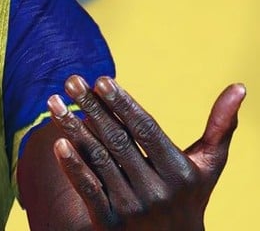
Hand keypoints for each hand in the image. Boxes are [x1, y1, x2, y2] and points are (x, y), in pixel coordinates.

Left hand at [47, 75, 245, 229]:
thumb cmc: (190, 195)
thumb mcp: (210, 165)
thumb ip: (221, 126)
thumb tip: (241, 86)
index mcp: (180, 172)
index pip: (146, 131)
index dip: (123, 104)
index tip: (101, 79)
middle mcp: (157, 190)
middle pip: (117, 140)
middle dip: (92, 107)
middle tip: (71, 79)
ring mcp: (132, 208)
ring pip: (98, 160)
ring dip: (73, 128)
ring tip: (54, 102)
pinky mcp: (110, 223)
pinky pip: (88, 190)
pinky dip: (72, 167)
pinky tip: (57, 143)